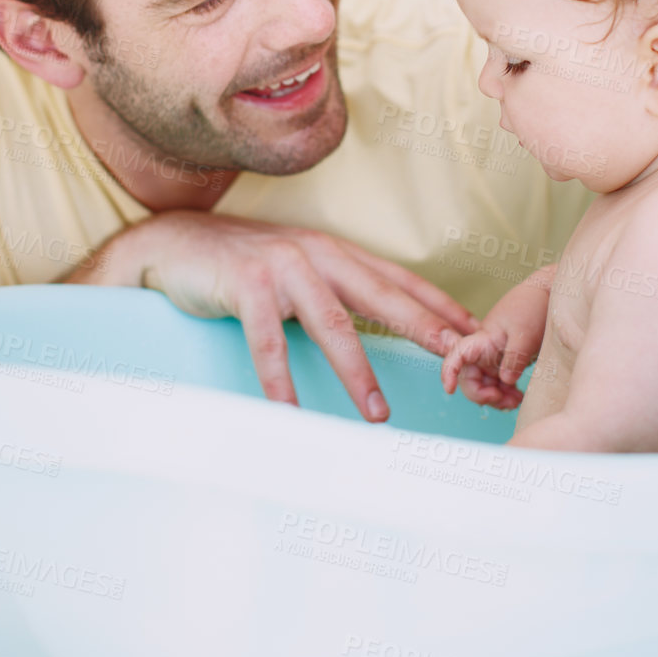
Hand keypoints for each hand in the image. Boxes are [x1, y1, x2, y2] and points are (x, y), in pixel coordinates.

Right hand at [80, 212, 476, 422]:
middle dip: (424, 331)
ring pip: (332, 325)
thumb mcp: (302, 269)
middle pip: (381, 298)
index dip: (441, 308)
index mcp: (336, 252)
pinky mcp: (246, 287)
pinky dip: (280, 381)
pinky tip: (290, 412)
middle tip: (459, 364)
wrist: (179, 242)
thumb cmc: (246, 264)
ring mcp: (282, 268)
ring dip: (358, 372)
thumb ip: (341, 291)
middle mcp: (317, 254)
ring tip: (378, 413)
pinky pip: (269, 343)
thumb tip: (389, 324)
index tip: (479, 336)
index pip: (400, 281)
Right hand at [441, 267, 553, 409]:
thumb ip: (514, 358)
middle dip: (483, 396)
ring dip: (497, 398)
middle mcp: (483, 351)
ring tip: (517, 401)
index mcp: (482, 340)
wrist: (549, 296)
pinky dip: (506, 393)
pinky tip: (518, 396)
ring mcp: (494, 358)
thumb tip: (506, 381)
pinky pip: (499, 383)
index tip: (449, 389)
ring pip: (485, 385)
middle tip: (508, 401)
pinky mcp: (506, 362)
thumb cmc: (533, 307)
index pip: (455, 356)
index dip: (448, 373)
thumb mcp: (525, 335)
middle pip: (470, 380)